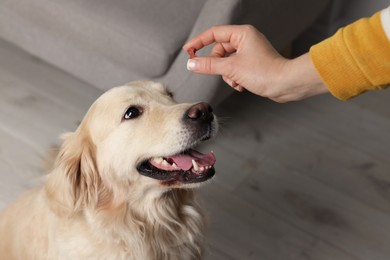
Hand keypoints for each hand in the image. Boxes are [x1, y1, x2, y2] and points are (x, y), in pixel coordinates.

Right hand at [183, 25, 327, 101]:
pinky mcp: (252, 64)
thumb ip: (208, 65)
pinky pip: (234, 68)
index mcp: (242, 34)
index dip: (198, 42)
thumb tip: (191, 63)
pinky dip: (234, 78)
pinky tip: (240, 85)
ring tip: (234, 81)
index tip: (187, 51)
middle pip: (219, 50)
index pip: (213, 33)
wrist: (286, 84)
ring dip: (226, 74)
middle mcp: (246, 40)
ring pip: (226, 61)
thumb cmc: (265, 72)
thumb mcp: (231, 68)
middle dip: (217, 65)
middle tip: (215, 73)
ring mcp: (249, 52)